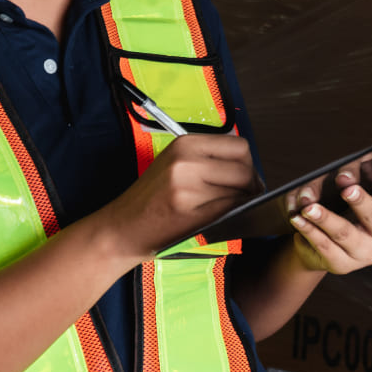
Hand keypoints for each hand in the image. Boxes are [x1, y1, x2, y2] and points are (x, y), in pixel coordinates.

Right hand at [98, 134, 259, 262]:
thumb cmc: (150, 199)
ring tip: (229, 210)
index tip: (245, 178)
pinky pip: (229, 211)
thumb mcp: (175, 164)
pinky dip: (233, 216)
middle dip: (251, 187)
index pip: (239, 147)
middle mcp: (186, 161)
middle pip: (244, 170)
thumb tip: (249, 167)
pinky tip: (222, 219)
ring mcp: (187, 187)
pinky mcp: (189, 213)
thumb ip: (208, 158)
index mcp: (185, 143)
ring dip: (243, 204)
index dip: (248, 164)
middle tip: (245, 198)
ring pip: (240, 193)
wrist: (121, 228)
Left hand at [287, 144, 371, 274]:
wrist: (316, 247)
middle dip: (360, 200)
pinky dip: (310, 230)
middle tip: (346, 186)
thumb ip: (349, 177)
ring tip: (309, 208)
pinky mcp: (344, 264)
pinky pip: (325, 246)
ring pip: (346, 233)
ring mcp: (365, 250)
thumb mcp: (348, 187)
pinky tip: (299, 219)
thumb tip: (341, 176)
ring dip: (326, 218)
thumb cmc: (338, 207)